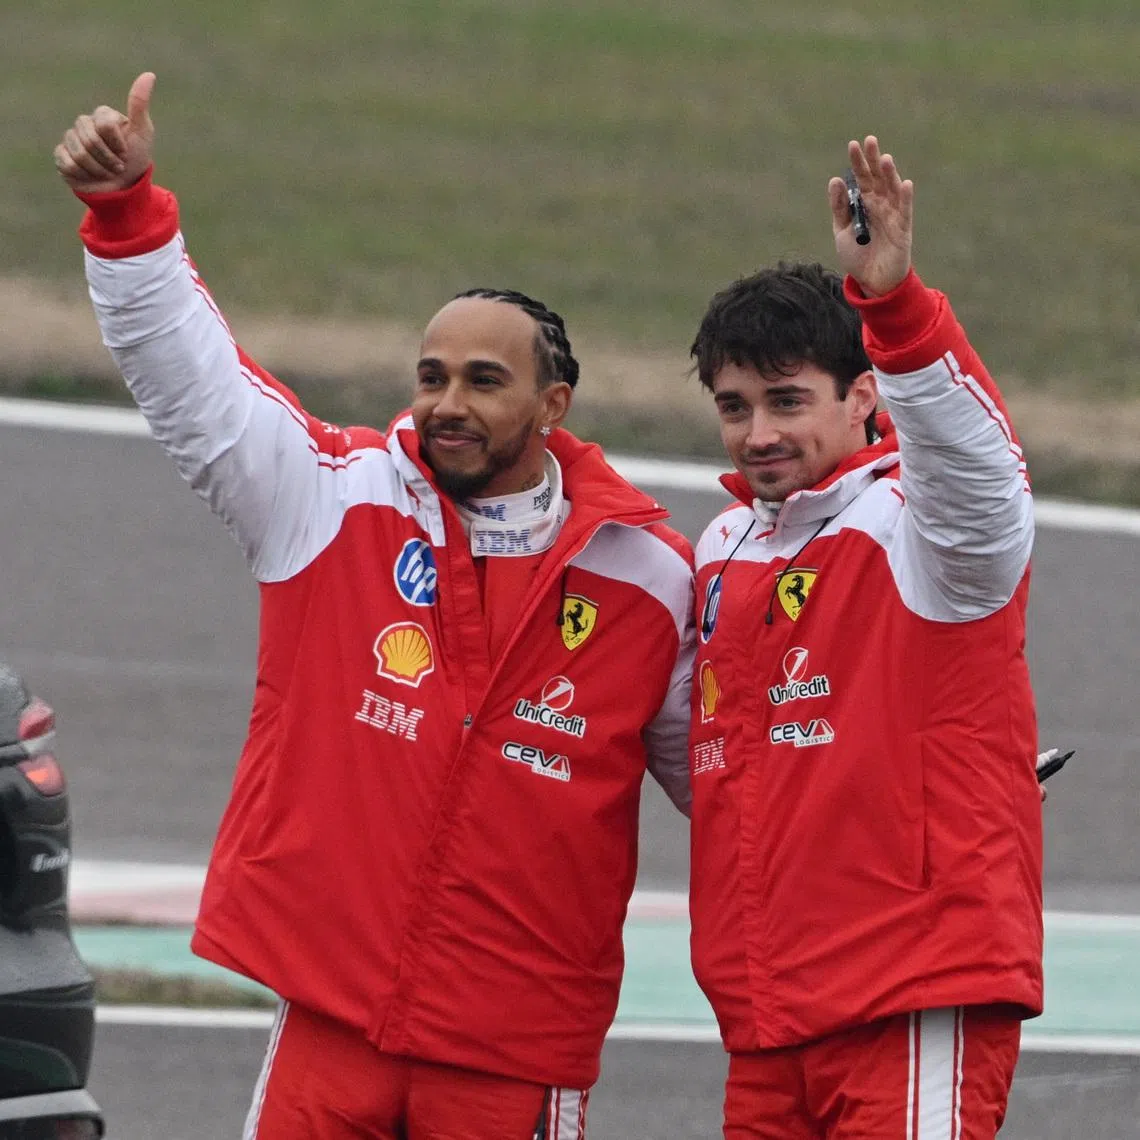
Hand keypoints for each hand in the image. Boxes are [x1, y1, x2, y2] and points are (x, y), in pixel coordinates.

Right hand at [53, 72, 155, 193]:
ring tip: (107, 173)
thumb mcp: (142, 132)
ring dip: (99, 169)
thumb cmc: (136, 160)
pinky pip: (68, 162)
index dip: (118, 143)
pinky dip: (84, 174)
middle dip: (109, 159)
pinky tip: (91, 176)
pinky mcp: (62, 156)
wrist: (124, 189)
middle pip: (90, 139)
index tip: (126, 152)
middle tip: (119, 166)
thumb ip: (139, 104)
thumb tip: (149, 74)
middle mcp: (84, 124)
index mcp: (102, 116)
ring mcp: (71, 139)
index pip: (104, 124)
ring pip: (79, 152)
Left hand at [827, 136, 912, 297]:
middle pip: (877, 178)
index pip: (861, 178)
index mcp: (864, 203)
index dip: (858, 162)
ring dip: (889, 174)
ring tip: (884, 159)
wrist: (870, 281)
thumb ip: (839, 207)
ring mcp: (892, 214)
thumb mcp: (842, 231)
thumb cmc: (857, 255)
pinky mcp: (903, 228)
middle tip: (870, 141)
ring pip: (892, 189)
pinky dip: (904, 197)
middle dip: (873, 160)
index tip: (853, 145)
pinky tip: (904, 183)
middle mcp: (880, 204)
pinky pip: (905, 210)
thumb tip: (835, 180)